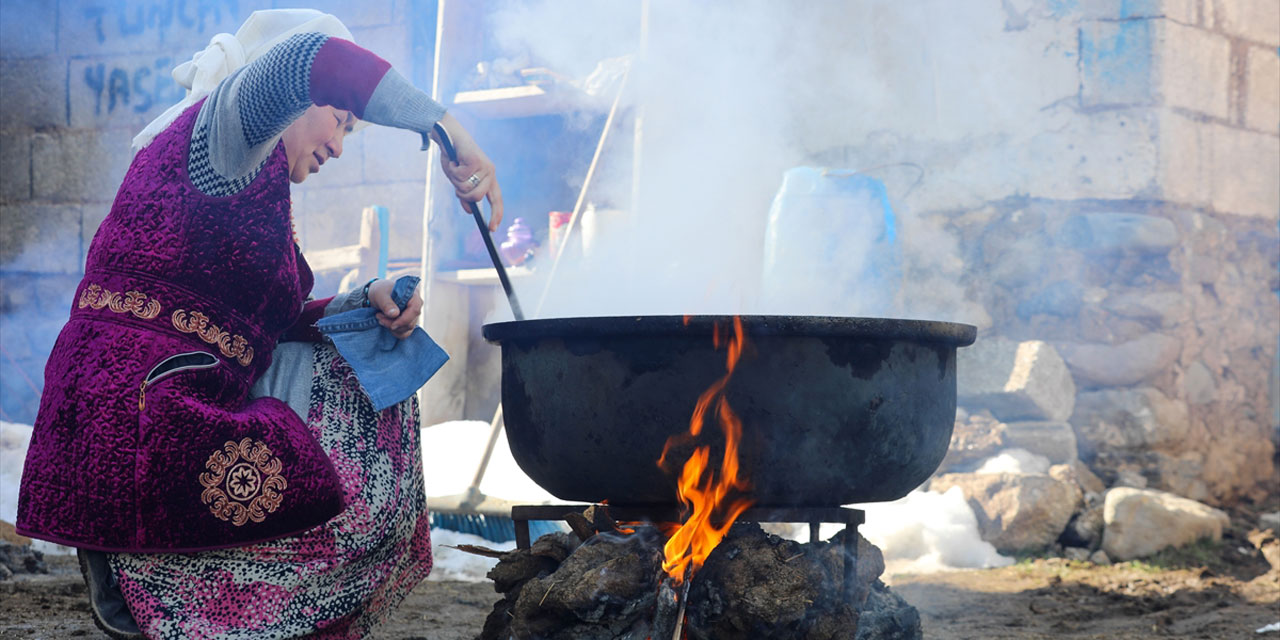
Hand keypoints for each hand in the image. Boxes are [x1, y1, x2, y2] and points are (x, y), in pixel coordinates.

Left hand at [368, 279, 421, 339]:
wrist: (377, 295)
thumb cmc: (380, 291)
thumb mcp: (380, 295)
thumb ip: (387, 304)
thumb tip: (395, 314)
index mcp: (413, 295)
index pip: (415, 310)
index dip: (404, 319)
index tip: (392, 325)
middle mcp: (416, 306)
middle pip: (410, 322)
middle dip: (393, 323)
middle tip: (379, 316)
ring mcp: (412, 315)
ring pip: (407, 329)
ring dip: (392, 327)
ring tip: (380, 318)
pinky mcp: (407, 323)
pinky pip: (404, 333)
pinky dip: (394, 332)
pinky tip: (385, 323)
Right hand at [431, 113, 503, 231]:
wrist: (448, 135)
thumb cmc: (454, 158)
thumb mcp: (459, 180)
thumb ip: (465, 195)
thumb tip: (471, 211)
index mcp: (489, 178)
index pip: (496, 200)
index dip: (496, 215)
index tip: (491, 229)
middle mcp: (490, 172)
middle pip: (476, 196)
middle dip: (461, 193)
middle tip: (456, 181)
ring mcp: (484, 166)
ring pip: (466, 187)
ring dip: (455, 180)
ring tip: (455, 167)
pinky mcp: (476, 161)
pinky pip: (460, 177)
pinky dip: (452, 171)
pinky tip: (454, 161)